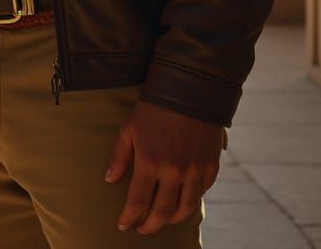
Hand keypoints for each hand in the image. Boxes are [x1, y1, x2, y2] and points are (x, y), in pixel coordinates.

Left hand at [106, 100, 222, 234]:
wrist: (188, 90)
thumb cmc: (153, 108)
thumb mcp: (129, 128)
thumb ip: (120, 156)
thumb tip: (109, 180)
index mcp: (150, 162)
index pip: (137, 201)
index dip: (129, 217)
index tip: (123, 225)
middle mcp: (173, 172)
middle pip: (162, 212)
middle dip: (150, 225)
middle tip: (142, 230)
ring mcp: (194, 171)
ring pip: (184, 208)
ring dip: (172, 219)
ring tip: (162, 221)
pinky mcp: (210, 167)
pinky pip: (201, 193)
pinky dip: (191, 202)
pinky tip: (182, 202)